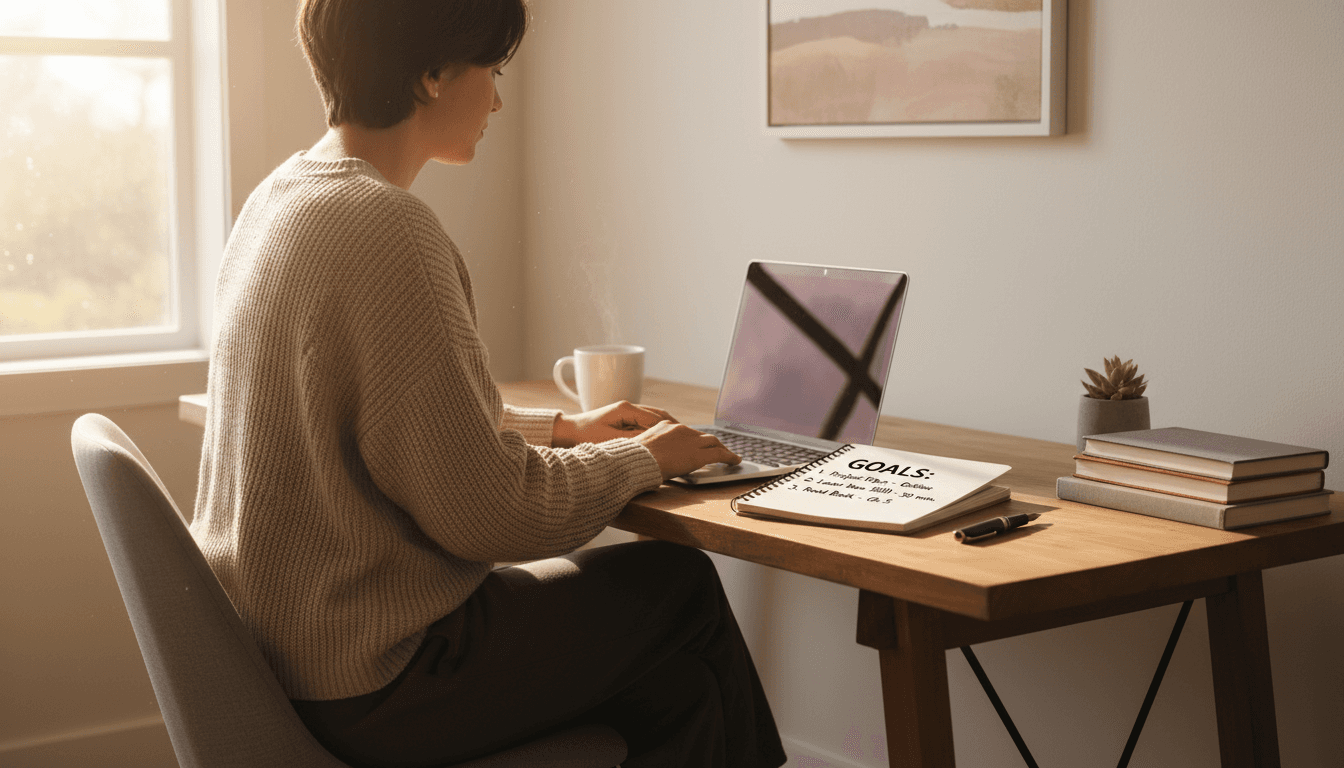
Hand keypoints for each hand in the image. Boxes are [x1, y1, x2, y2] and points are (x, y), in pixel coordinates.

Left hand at [552, 401, 678, 447]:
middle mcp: (628, 407)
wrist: (565, 432)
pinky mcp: (622, 417)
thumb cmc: (584, 437)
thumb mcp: (609, 440)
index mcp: (626, 409)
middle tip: (688, 437)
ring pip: (653, 416)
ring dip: (667, 426)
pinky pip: (645, 420)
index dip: (671, 429)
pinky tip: (662, 437)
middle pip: (659, 414)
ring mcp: (626, 410)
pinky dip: (656, 427)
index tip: (684, 437)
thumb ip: (632, 440)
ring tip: (680, 437)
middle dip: (674, 425)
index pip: (656, 418)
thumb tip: (653, 440)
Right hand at [633, 421, 741, 481]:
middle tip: (719, 450)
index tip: (697, 444)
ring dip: (722, 449)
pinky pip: (719, 454)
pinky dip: (729, 457)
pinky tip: (734, 461)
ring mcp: (691, 441)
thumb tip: (655, 457)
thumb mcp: (642, 447)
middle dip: (712, 443)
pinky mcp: (699, 454)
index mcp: (666, 426)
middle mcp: (681, 429)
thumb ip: (654, 448)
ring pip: (713, 442)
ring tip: (729, 456)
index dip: (695, 439)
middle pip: (702, 435)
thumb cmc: (634, 460)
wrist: (636, 462)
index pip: (686, 432)